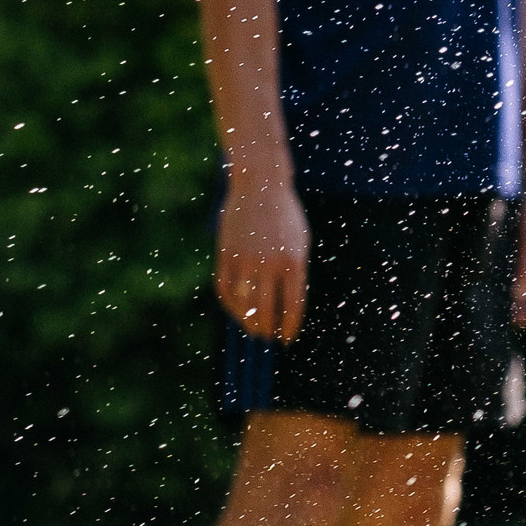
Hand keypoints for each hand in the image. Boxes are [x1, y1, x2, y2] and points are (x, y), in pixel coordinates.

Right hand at [216, 171, 308, 342]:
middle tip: (268, 338)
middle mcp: (269, 264)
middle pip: (266, 310)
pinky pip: (225, 289)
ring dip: (248, 322)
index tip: (287, 339)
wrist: (261, 186)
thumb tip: (287, 305)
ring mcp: (245, 259)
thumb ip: (295, 273)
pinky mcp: (225, 254)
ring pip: (243, 303)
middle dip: (267, 329)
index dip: (289, 327)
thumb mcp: (300, 244)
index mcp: (294, 262)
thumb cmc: (286, 217)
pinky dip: (230, 305)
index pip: (292, 306)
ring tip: (253, 330)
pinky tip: (237, 312)